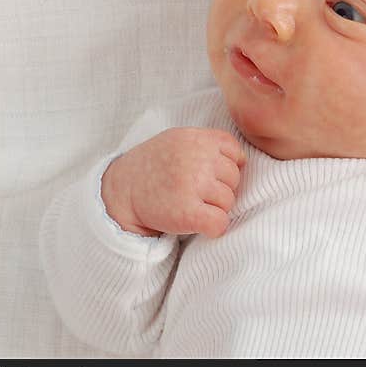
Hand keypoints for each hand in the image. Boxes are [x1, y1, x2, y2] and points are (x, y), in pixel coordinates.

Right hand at [101, 127, 246, 238]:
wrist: (122, 190)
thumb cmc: (156, 165)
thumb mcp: (178, 139)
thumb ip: (209, 144)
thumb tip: (243, 160)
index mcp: (196, 139)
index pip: (235, 152)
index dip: (226, 166)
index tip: (207, 173)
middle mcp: (197, 159)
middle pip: (234, 178)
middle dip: (220, 187)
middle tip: (195, 191)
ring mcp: (192, 185)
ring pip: (229, 201)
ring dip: (214, 207)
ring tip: (191, 204)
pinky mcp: (187, 213)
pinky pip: (220, 223)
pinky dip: (214, 228)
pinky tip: (199, 223)